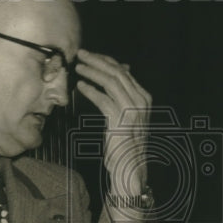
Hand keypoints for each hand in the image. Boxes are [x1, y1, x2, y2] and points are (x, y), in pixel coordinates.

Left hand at [75, 49, 151, 197]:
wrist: (131, 167)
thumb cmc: (125, 143)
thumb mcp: (127, 115)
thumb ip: (122, 95)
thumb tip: (115, 74)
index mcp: (144, 97)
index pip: (123, 71)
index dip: (105, 60)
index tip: (90, 56)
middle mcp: (141, 101)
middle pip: (117, 72)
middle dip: (97, 60)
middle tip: (81, 54)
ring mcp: (132, 110)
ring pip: (110, 82)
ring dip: (92, 72)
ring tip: (78, 67)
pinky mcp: (121, 120)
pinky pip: (103, 99)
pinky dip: (91, 91)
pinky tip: (80, 87)